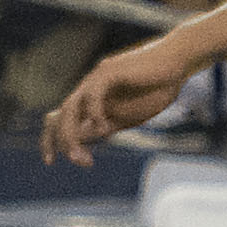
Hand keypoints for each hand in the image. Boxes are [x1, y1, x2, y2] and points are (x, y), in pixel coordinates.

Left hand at [41, 38, 201, 166]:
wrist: (177, 64)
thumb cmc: (155, 88)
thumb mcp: (127, 116)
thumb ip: (106, 126)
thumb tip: (85, 142)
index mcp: (90, 100)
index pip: (59, 119)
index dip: (50, 139)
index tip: (49, 161)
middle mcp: (87, 88)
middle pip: (60, 116)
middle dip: (62, 142)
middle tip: (78, 162)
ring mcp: (97, 77)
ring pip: (71, 106)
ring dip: (72, 133)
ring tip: (81, 155)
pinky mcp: (110, 71)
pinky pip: (93, 93)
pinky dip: (94, 113)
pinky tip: (103, 128)